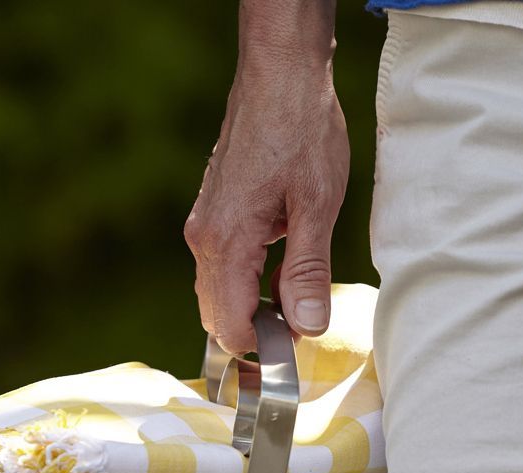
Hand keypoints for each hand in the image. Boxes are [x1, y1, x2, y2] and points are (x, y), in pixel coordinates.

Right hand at [185, 0, 347, 354]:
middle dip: (257, 334)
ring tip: (297, 296)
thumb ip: (308, 273)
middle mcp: (204, 239)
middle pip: (217, 318)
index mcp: (226, 242)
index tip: (300, 342)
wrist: (279, 74)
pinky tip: (283, 272)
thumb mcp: (318, 206)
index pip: (231, 328)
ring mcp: (205, 227)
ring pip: (218, 296)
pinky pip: (223, 271)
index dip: (266, 347)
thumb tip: (306, 326)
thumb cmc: (301, 130)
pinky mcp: (214, 217)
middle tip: (301, 322)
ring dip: (254, 309)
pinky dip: (249, 286)